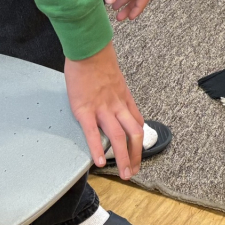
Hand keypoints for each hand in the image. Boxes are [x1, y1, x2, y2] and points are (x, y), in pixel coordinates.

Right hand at [65, 42, 144, 177]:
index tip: (139, 154)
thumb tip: (117, 103)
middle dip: (136, 156)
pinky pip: (93, 133)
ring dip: (123, 158)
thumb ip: (117, 94)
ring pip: (119, 137)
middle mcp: (118, 106)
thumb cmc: (99, 61)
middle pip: (134, 135)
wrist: (88, 49)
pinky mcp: (85, 110)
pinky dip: (98, 149)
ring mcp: (102, 109)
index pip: (138, 124)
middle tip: (134, 172)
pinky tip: (100, 163)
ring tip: (124, 174)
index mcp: (125, 99)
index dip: (140, 142)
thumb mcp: (115, 79)